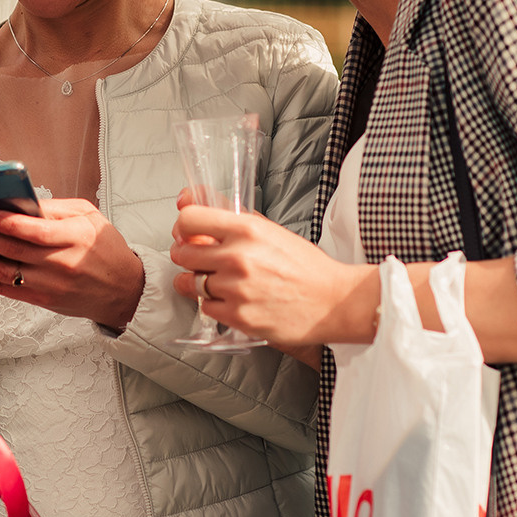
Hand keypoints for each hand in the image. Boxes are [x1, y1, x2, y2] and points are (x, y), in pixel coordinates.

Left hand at [0, 198, 144, 328]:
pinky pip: (4, 291)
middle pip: (13, 251)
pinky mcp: (41, 300)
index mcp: (76, 237)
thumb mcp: (89, 217)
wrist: (123, 291)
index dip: (7, 223)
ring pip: (3, 273)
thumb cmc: (105, 248)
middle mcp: (61, 264)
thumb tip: (17, 201)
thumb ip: (55, 208)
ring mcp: (49, 286)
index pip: (36, 231)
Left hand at [169, 205, 376, 346]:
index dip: (184, 227)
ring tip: (218, 282)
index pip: (189, 219)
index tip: (187, 234)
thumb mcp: (269, 230)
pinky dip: (214, 305)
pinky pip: (206, 308)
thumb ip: (230, 216)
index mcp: (247, 229)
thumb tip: (187, 199)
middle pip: (183, 253)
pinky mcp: (239, 317)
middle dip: (186, 256)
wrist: (333, 301)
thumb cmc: (305, 266)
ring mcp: (237, 289)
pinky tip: (232, 299)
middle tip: (199, 260)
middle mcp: (238, 257)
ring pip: (190, 283)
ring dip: (198, 282)